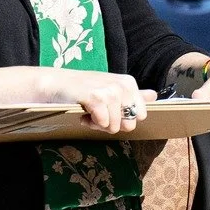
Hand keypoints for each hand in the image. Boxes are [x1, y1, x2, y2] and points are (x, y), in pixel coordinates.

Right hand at [41, 69, 156, 133]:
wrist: (56, 84)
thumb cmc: (83, 88)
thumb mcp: (110, 88)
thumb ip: (134, 94)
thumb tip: (154, 96)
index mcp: (129, 83)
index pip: (140, 116)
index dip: (123, 118)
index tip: (110, 110)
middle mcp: (122, 85)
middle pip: (129, 124)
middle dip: (112, 124)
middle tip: (98, 114)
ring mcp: (110, 91)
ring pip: (114, 126)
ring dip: (98, 124)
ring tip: (88, 112)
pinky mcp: (96, 98)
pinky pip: (102, 123)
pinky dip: (90, 123)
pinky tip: (82, 112)